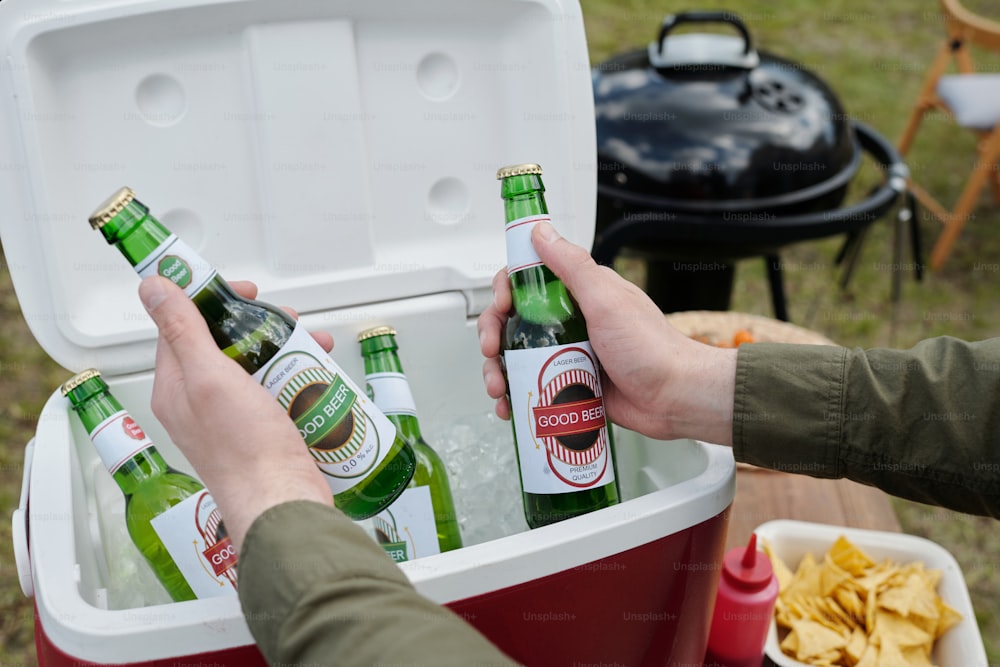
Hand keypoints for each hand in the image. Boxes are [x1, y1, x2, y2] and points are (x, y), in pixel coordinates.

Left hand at [138, 276, 332, 550]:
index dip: (210, 301)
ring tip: (312, 343)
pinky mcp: (262, 433)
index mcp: (175, 389)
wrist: (280, 501)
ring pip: (254, 368)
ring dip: (283, 349)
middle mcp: (199, 404)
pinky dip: (296, 376)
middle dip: (256, 325)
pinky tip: (318, 374)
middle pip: (223, 346)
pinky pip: (275, 392)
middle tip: (285, 317)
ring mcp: (232, 420)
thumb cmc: (245, 448)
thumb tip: (153, 286)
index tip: (242, 290)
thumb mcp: (210, 377)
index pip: (181, 329)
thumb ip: (183, 330)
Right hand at [477, 221, 735, 444]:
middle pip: (514, 322)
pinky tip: (511, 405)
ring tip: (500, 388)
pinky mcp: (570, 384)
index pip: (528, 282)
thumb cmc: (651, 348)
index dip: (506, 292)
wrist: (675, 399)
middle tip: (492, 351)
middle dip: (493, 336)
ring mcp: (569, 354)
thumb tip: (542, 232)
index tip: (502, 306)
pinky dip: (516, 394)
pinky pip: (533, 385)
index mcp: (580, 294)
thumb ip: (572, 265)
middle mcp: (571, 321)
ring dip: (499, 370)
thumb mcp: (607, 299)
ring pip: (518, 356)